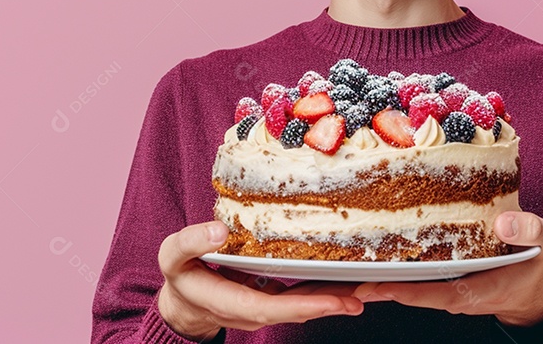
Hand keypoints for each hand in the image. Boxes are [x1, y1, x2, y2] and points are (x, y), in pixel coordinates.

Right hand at [157, 221, 364, 339]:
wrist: (183, 299)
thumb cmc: (180, 274)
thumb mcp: (173, 255)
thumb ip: (192, 242)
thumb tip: (220, 231)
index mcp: (227, 302)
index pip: (269, 308)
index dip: (303, 305)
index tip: (333, 300)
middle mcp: (251, 311)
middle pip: (295, 311)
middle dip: (330, 304)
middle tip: (365, 295)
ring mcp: (264, 307)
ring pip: (302, 306)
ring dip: (334, 299)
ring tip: (368, 289)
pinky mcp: (272, 299)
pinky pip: (301, 297)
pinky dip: (325, 291)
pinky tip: (348, 281)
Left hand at [354, 212, 542, 327]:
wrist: (532, 286)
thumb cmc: (537, 260)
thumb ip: (531, 231)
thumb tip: (505, 223)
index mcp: (481, 288)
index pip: (439, 293)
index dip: (410, 291)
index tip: (381, 287)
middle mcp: (457, 293)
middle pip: (413, 293)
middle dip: (381, 289)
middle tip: (347, 282)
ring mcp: (447, 289)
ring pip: (409, 287)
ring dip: (379, 281)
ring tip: (344, 272)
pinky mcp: (440, 281)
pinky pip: (413, 279)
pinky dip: (391, 273)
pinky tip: (366, 259)